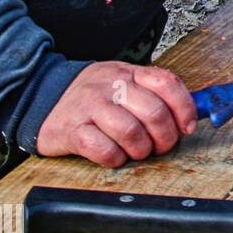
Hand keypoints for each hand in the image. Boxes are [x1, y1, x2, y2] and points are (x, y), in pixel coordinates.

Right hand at [37, 62, 197, 167]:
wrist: (41, 99)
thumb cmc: (92, 98)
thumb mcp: (123, 84)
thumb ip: (154, 95)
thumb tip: (192, 115)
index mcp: (129, 73)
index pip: (168, 83)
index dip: (184, 108)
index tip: (186, 127)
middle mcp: (111, 86)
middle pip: (154, 112)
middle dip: (165, 137)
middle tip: (160, 146)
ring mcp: (90, 106)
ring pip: (131, 132)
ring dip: (141, 150)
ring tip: (137, 151)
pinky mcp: (71, 129)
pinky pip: (104, 150)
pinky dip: (115, 158)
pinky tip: (114, 155)